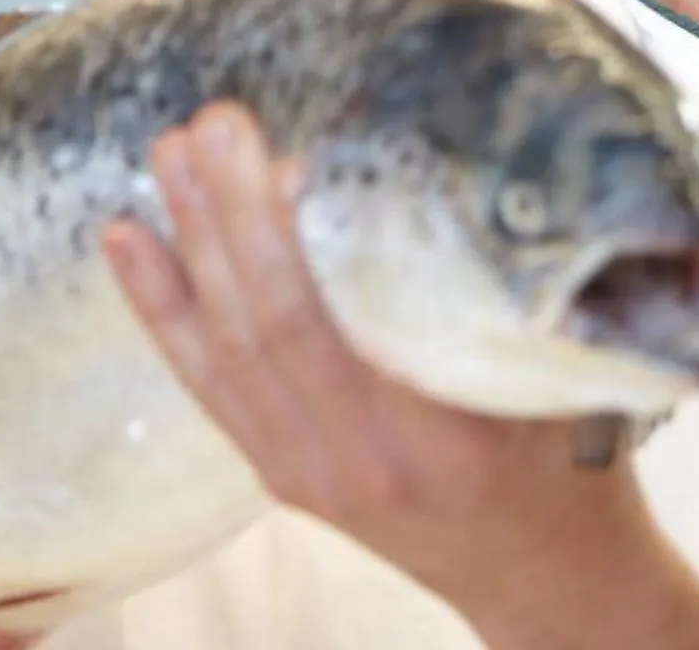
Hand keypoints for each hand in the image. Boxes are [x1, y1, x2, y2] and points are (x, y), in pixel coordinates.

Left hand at [105, 103, 698, 647]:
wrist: (542, 573)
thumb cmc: (567, 461)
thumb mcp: (558, 376)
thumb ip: (495, 296)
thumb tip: (430, 173)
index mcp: (440, 438)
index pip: (342, 327)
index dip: (297, 243)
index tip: (286, 156)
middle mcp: (359, 461)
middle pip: (270, 325)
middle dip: (231, 216)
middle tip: (212, 124)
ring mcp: (308, 473)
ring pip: (227, 348)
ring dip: (191, 242)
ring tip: (169, 154)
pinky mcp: (281, 473)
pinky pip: (209, 383)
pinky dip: (163, 307)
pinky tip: (131, 240)